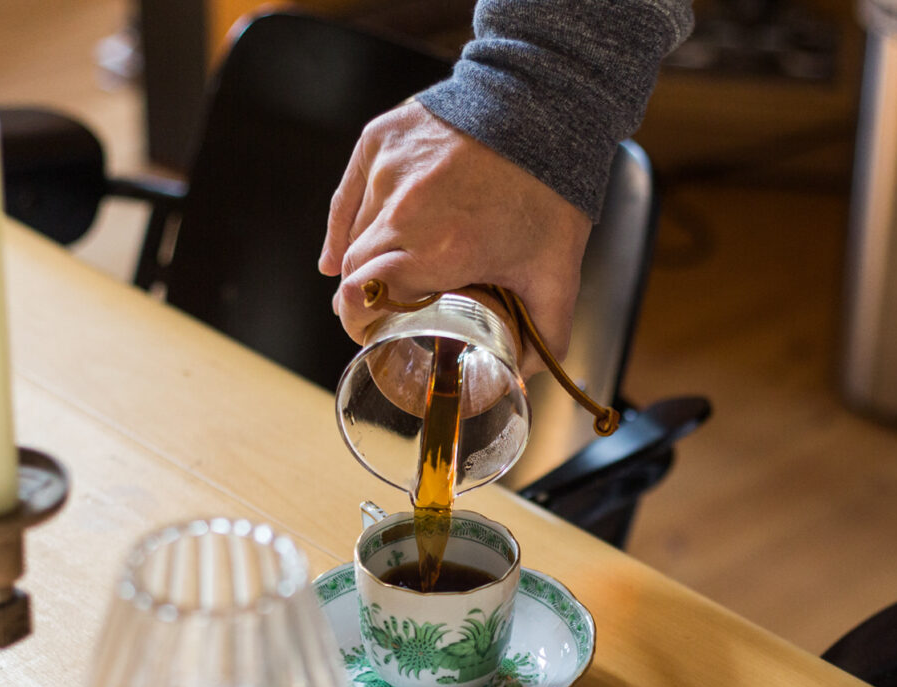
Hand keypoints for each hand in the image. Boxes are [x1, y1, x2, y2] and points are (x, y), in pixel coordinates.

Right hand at [320, 101, 592, 384]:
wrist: (544, 104)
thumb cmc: (551, 187)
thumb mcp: (557, 271)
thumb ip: (546, 332)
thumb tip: (526, 373)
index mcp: (440, 248)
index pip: (364, 296)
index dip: (359, 322)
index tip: (368, 336)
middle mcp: (405, 209)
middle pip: (355, 270)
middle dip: (361, 298)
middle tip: (380, 315)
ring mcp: (388, 170)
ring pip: (353, 233)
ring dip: (362, 262)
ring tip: (381, 278)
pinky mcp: (380, 139)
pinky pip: (349, 194)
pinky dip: (346, 226)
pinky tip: (339, 252)